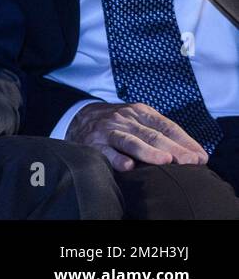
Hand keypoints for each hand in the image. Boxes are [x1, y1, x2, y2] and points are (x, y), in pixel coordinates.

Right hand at [66, 101, 207, 170]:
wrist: (78, 116)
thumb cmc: (117, 122)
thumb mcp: (137, 118)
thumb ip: (160, 132)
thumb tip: (193, 153)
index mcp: (140, 112)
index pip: (167, 126)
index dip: (185, 141)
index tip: (200, 156)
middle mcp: (125, 119)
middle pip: (152, 135)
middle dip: (173, 149)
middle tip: (190, 161)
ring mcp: (109, 131)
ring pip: (130, 141)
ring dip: (148, 152)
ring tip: (165, 161)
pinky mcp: (94, 144)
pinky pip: (106, 152)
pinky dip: (117, 159)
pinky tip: (128, 166)